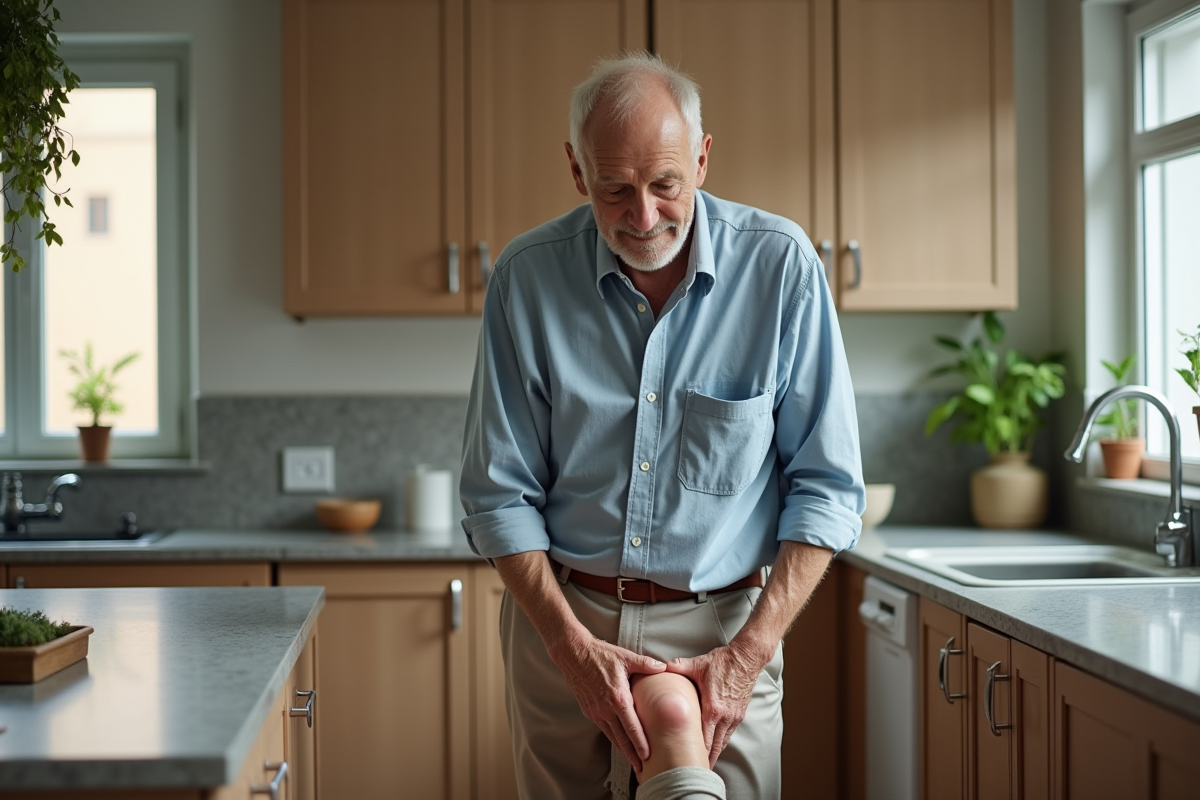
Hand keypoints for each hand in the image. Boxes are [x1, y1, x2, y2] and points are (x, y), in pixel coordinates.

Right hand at [547, 633, 665, 770]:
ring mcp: (595, 711)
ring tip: (633, 760)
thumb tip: (664, 667)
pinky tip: (619, 741)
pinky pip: (603, 728)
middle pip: (621, 738)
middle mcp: (605, 708)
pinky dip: (612, 737)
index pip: (632, 727)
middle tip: (643, 768)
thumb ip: (646, 664)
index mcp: (618, 698)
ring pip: (611, 735)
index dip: (640, 743)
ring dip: (622, 749)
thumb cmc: (601, 654)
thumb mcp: (626, 657)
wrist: (574, 654)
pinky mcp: (588, 710)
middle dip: (632, 754)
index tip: (648, 756)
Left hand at [665, 644, 762, 767]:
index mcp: (713, 707)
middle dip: (705, 758)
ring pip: (723, 741)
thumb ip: (678, 667)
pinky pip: (729, 733)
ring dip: (714, 752)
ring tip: (704, 763)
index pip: (704, 736)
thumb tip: (661, 667)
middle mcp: (725, 715)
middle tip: (695, 768)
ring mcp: (734, 716)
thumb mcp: (698, 664)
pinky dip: (722, 742)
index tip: (688, 760)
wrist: (747, 657)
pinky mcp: (740, 713)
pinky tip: (715, 746)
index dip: (696, 751)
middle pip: (715, 745)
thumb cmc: (723, 662)